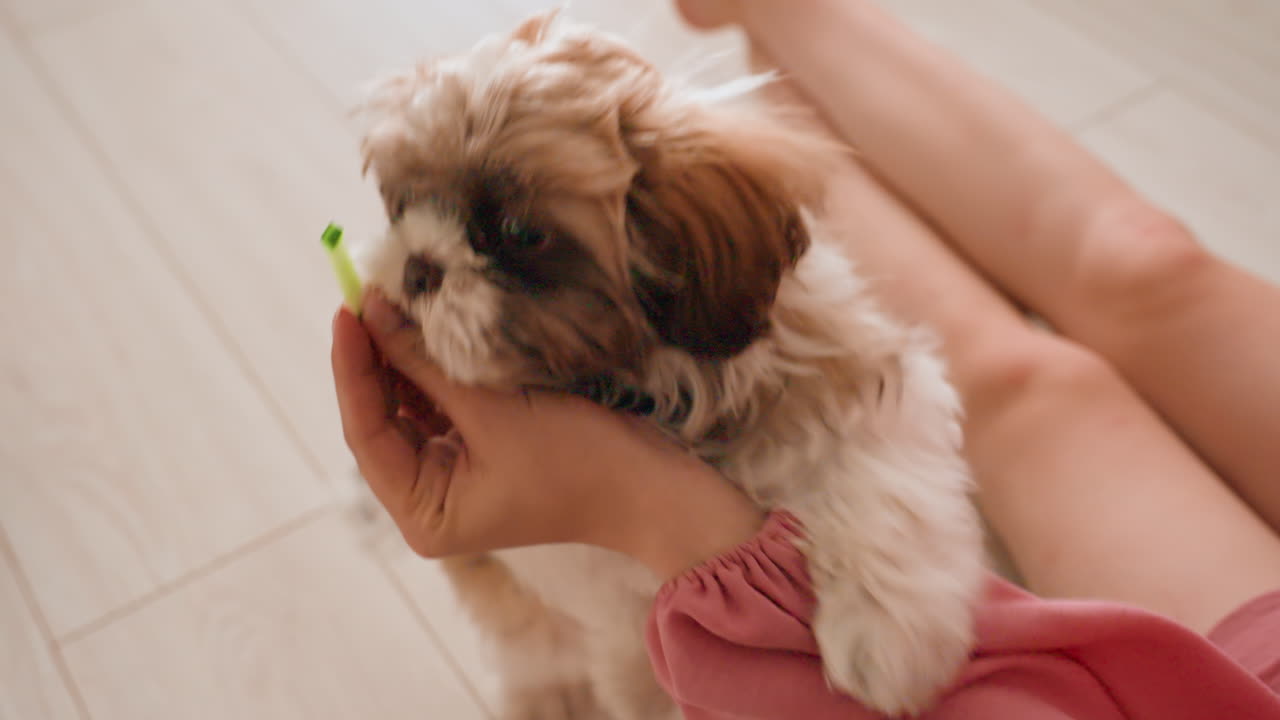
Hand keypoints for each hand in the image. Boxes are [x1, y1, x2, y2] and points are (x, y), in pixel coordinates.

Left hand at [330, 294, 763, 578]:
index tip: (347, 309)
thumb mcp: (493, 410)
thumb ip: (426, 363)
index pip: (366, 431)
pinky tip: (427, 330)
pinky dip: (434, 371)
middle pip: (383, 419)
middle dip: (376, 360)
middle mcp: (430, 501)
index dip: (353, 368)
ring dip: (404, 359)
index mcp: (423, 514)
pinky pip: (442, 408)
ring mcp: (456, 479)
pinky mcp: (482, 455)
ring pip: (410, 409)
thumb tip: (375, 310)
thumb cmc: (576, 461)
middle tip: (368, 295)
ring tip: (394, 302)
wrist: (650, 486)